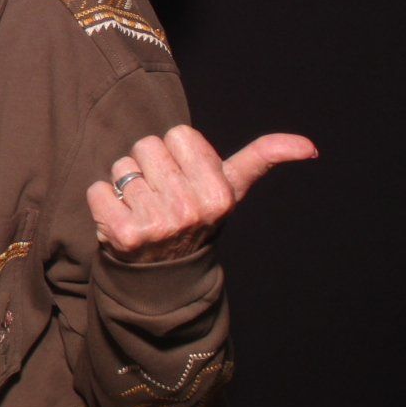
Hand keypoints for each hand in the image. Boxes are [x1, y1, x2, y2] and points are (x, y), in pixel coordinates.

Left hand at [88, 126, 315, 262]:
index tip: (184, 178)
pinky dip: (102, 201)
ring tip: (142, 208)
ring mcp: (157, 224)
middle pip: (147, 146)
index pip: (178, 135)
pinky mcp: (123, 234)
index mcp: (219, 194)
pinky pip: (97, 190)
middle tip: (160, 195)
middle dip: (149, 166)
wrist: (165, 272)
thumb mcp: (231, 188)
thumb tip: (308, 146)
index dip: (177, 153)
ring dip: (125, 185)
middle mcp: (191, 209)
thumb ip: (262, 158)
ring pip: (121, 167)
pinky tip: (120, 220)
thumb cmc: (196, 216)